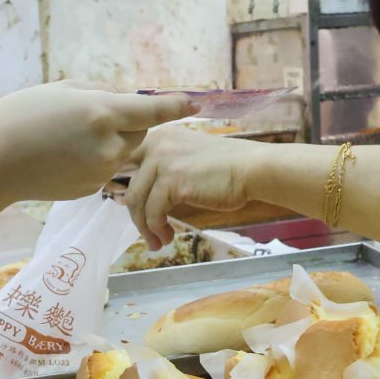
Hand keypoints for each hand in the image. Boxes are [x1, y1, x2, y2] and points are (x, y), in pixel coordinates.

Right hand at [0, 83, 195, 211]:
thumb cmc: (20, 116)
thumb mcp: (61, 89)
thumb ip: (101, 92)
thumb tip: (127, 99)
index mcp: (102, 113)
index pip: (154, 110)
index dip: (177, 106)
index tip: (195, 104)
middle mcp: (108, 145)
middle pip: (140, 130)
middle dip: (129, 120)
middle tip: (91, 114)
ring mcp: (101, 172)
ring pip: (122, 151)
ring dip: (109, 141)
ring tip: (69, 136)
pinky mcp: (91, 190)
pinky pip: (104, 169)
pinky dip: (93, 160)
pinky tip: (63, 156)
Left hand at [125, 128, 266, 247]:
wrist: (252, 168)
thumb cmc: (228, 167)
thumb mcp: (189, 158)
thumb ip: (166, 168)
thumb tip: (143, 194)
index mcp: (160, 135)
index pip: (128, 162)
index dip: (127, 188)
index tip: (137, 209)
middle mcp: (157, 144)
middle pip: (131, 185)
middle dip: (136, 214)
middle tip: (148, 232)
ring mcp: (163, 162)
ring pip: (137, 201)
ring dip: (145, 227)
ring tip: (157, 242)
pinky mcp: (172, 182)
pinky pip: (153, 213)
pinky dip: (157, 229)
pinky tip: (167, 237)